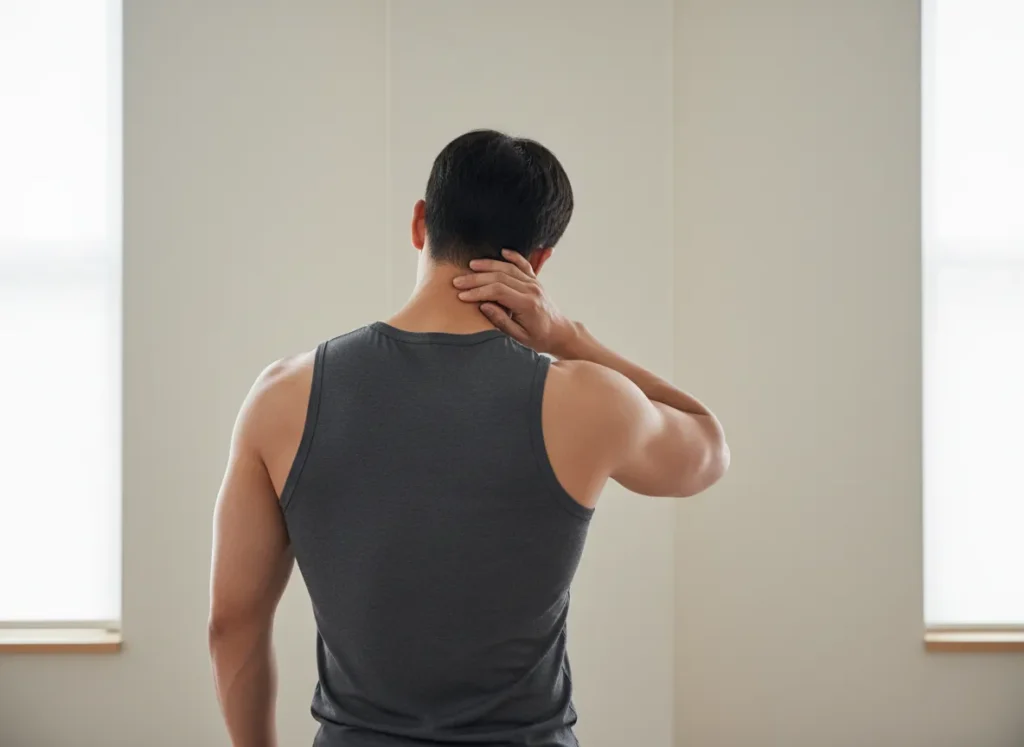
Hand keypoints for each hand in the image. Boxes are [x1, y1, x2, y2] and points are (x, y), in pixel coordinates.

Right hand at [453, 249, 578, 356]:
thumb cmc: (539, 338)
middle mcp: (532, 290)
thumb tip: (484, 306)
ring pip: (509, 268)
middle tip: (458, 281)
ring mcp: (535, 283)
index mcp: (527, 304)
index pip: (498, 291)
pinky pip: (524, 264)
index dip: (478, 292)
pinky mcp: (536, 281)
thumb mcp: (519, 337)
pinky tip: (502, 251)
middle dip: (476, 279)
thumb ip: (501, 321)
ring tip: (471, 266)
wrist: (560, 333)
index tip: (462, 296)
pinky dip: (513, 256)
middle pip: (500, 277)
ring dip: (489, 265)